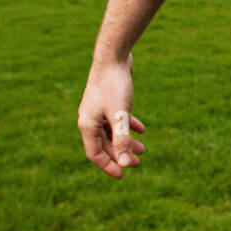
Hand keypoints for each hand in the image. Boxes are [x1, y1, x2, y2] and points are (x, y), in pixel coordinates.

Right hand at [78, 54, 145, 178]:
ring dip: (125, 141)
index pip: (94, 154)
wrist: (113, 55)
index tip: (123, 174)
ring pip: (111, 132)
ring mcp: (98, 109)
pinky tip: (141, 129)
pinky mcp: (108, 100)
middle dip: (120, 155)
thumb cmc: (114, 85)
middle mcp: (89, 118)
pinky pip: (116, 119)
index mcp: (87, 125)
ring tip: (143, 149)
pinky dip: (128, 126)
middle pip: (104, 145)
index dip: (108, 166)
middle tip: (138, 163)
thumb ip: (122, 139)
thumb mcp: (120, 114)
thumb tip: (124, 163)